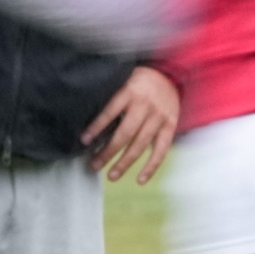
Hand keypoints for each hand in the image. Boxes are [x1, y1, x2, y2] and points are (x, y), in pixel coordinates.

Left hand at [84, 65, 179, 183]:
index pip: (110, 112)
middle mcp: (146, 105)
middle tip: (93, 166)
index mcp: (131, 91)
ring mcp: (159, 116)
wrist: (171, 73)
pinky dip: (152, 166)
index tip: (84, 141)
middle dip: (108, 152)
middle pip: (125, 133)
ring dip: (125, 162)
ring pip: (141, 144)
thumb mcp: (123, 80)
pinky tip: (140, 179)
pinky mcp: (170, 125)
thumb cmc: (139, 80)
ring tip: (112, 176)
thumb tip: (84, 117)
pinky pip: (162, 149)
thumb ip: (110, 96)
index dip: (96, 127)